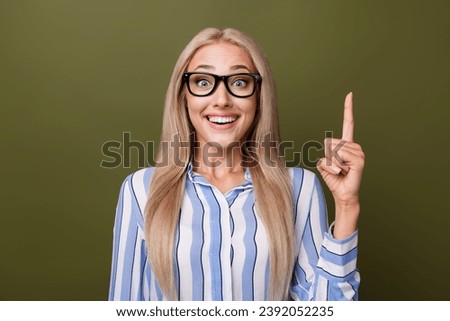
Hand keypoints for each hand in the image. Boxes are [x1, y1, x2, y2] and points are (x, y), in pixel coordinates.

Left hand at [317, 92, 364, 237]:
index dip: (348, 109)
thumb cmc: (335, 179)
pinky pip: (337, 158)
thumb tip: (325, 150)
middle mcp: (355, 146)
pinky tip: (344, 172)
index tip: (350, 94)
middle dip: (328, 157)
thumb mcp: (325, 165)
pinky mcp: (359, 161)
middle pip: (329, 142)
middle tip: (337, 168)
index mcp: (347, 144)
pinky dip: (335, 167)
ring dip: (332, 164)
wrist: (343, 194)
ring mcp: (358, 153)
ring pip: (332, 151)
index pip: (348, 123)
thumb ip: (324, 154)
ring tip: (341, 171)